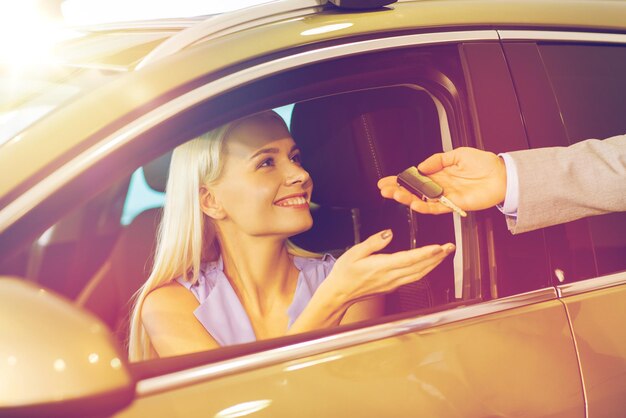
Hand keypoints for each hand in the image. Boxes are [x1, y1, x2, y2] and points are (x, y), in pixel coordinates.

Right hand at [322, 229, 454, 304]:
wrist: (339, 294)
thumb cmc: (344, 273)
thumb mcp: (355, 252)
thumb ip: (373, 242)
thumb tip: (388, 234)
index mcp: (382, 267)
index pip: (409, 259)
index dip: (426, 253)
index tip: (439, 247)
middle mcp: (390, 277)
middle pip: (420, 267)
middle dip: (437, 257)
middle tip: (450, 247)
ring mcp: (392, 283)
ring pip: (419, 274)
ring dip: (433, 264)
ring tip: (443, 254)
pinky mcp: (392, 286)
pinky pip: (413, 278)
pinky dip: (424, 270)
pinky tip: (428, 265)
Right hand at [377, 147, 506, 214]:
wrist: (502, 176)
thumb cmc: (485, 164)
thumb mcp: (458, 154)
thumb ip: (438, 160)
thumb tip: (421, 166)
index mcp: (439, 174)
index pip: (415, 178)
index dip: (400, 179)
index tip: (386, 180)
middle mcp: (440, 187)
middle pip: (414, 190)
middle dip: (398, 190)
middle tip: (384, 190)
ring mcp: (446, 196)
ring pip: (422, 200)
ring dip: (407, 199)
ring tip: (395, 195)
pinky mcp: (454, 205)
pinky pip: (436, 208)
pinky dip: (425, 207)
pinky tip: (414, 204)